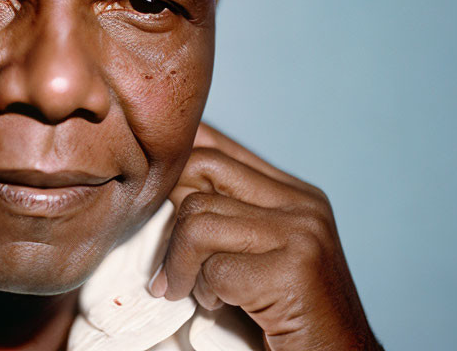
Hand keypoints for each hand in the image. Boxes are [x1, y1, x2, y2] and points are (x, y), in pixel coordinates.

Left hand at [150, 123, 381, 350]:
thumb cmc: (290, 314)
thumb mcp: (261, 251)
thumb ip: (228, 214)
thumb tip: (164, 186)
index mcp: (294, 192)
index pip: (218, 142)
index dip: (174, 159)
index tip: (154, 196)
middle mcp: (301, 203)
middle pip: (201, 168)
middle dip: (170, 215)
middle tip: (170, 262)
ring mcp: (301, 233)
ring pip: (198, 219)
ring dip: (180, 265)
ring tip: (191, 289)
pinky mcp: (294, 271)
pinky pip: (215, 269)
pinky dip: (205, 294)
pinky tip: (220, 307)